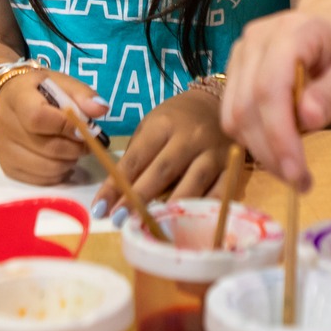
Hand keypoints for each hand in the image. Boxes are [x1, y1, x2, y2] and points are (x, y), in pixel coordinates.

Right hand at [0, 68, 107, 185]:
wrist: (5, 99)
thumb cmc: (37, 90)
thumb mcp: (59, 81)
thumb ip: (82, 94)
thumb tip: (101, 110)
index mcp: (16, 97)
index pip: (38, 117)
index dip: (67, 126)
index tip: (85, 128)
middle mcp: (4, 125)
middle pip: (46, 147)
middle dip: (75, 148)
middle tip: (87, 142)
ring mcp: (3, 150)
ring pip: (46, 168)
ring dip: (69, 162)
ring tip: (73, 149)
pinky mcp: (7, 168)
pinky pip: (39, 180)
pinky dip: (57, 173)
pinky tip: (61, 159)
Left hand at [94, 88, 230, 215]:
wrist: (218, 103)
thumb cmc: (177, 118)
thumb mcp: (152, 124)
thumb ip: (138, 155)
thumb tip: (117, 192)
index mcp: (164, 124)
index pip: (135, 158)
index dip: (115, 185)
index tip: (98, 209)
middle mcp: (190, 137)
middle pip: (162, 172)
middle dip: (138, 199)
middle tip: (118, 220)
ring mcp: (213, 153)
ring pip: (191, 185)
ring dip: (168, 209)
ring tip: (150, 227)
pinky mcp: (232, 168)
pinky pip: (219, 194)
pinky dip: (203, 212)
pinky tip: (188, 227)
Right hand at [221, 6, 330, 191]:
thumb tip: (308, 120)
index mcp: (291, 33)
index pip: (270, 89)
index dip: (278, 136)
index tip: (297, 173)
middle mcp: (256, 39)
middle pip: (246, 106)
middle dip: (270, 152)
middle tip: (300, 183)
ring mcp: (242, 51)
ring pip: (233, 114)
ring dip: (260, 150)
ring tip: (293, 170)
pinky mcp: (237, 66)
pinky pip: (233, 110)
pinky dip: (253, 137)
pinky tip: (280, 148)